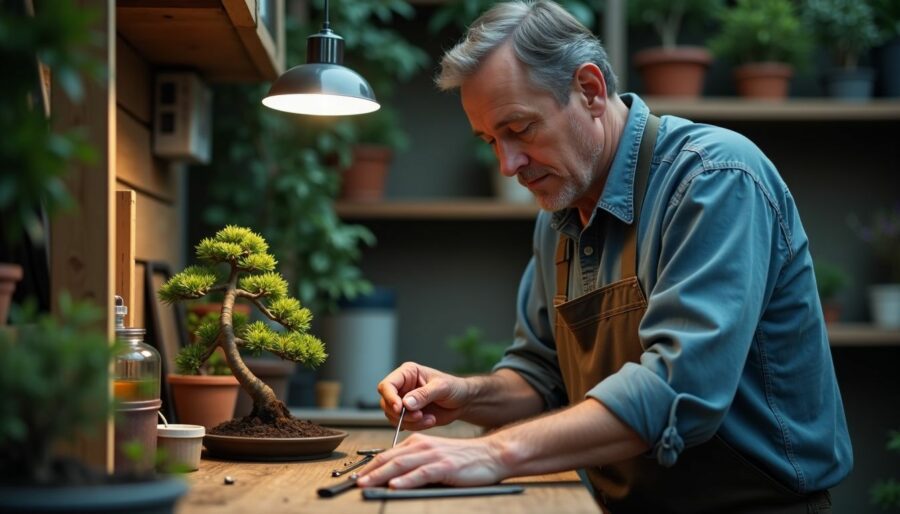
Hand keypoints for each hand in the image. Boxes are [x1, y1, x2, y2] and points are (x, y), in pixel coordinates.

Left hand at [355, 433, 506, 488]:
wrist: (491, 454)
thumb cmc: (463, 459)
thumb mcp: (434, 456)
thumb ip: (415, 463)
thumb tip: (393, 477)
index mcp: (418, 443)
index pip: (388, 454)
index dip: (370, 466)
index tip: (356, 477)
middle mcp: (423, 446)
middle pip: (390, 458)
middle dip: (369, 471)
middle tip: (353, 482)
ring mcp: (434, 455)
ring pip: (401, 465)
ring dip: (381, 475)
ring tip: (366, 483)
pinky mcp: (445, 467)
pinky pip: (422, 473)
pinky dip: (407, 480)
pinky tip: (396, 486)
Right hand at [377, 362, 470, 429]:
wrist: (463, 402)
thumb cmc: (454, 388)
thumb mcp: (442, 387)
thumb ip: (424, 394)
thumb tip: (406, 403)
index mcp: (407, 374)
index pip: (387, 385)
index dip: (389, 397)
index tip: (399, 409)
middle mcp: (402, 388)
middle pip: (386, 403)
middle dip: (401, 414)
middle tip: (419, 416)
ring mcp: (404, 403)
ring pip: (393, 417)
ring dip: (410, 422)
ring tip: (429, 419)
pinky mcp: (408, 416)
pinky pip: (402, 425)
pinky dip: (414, 427)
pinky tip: (430, 421)